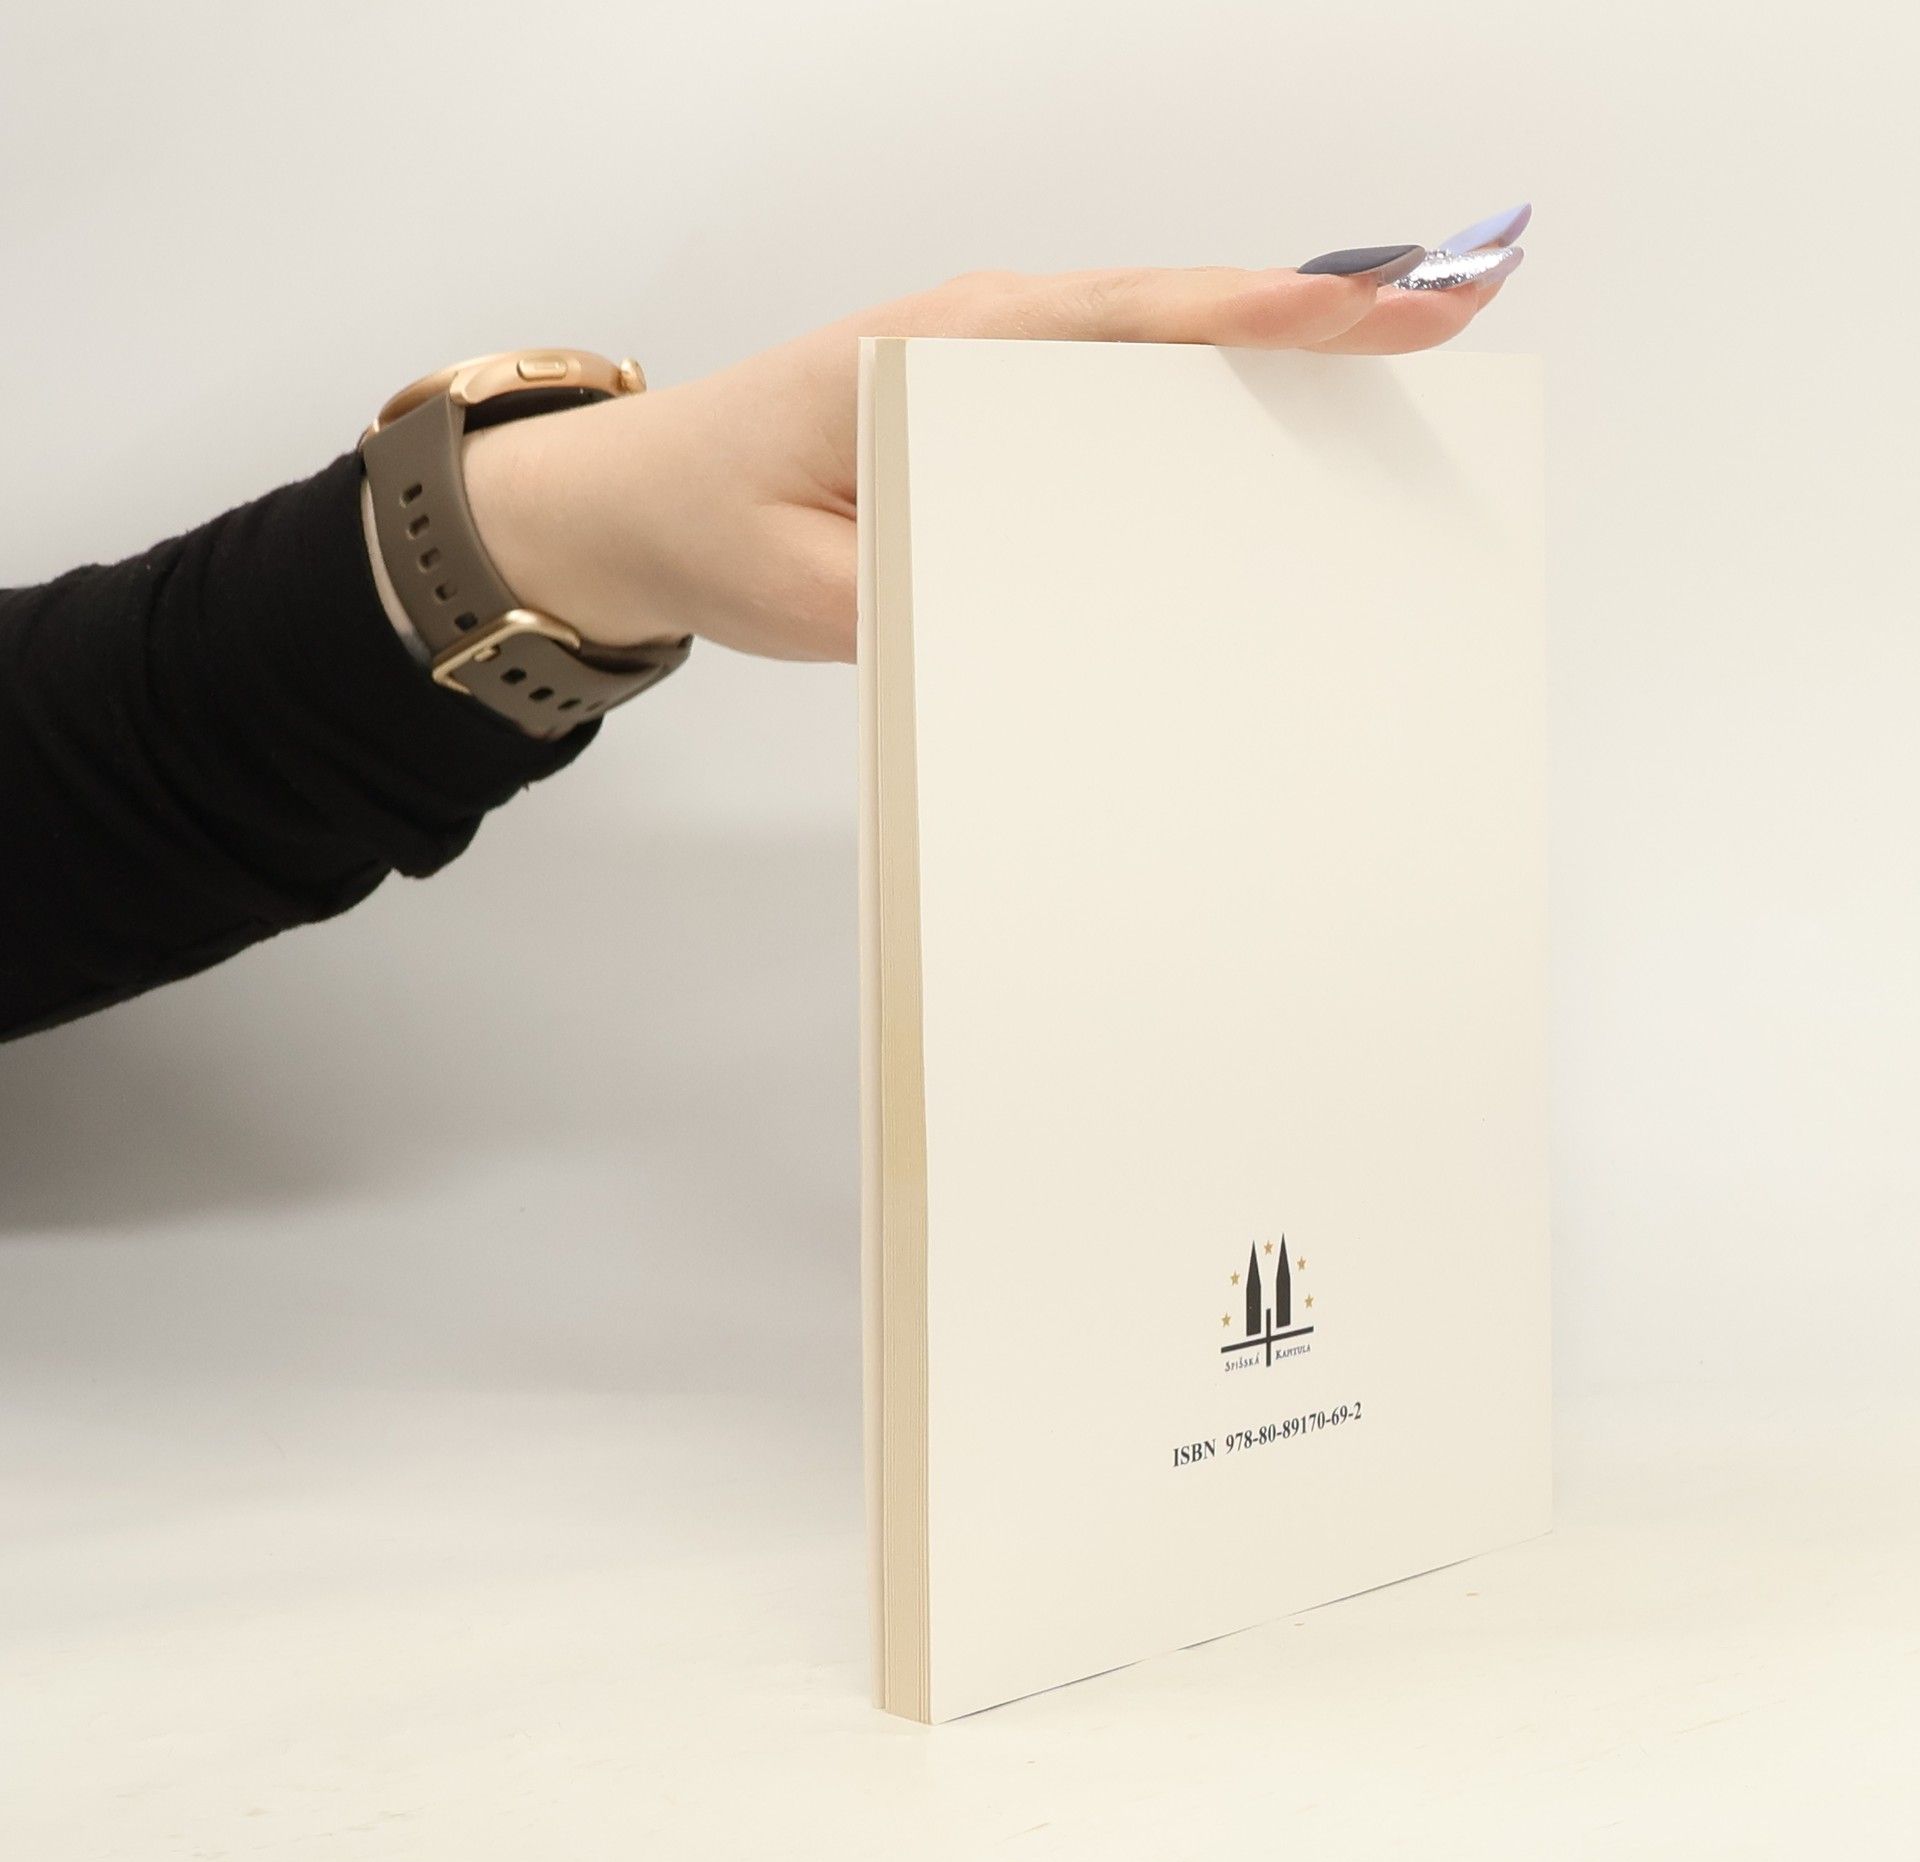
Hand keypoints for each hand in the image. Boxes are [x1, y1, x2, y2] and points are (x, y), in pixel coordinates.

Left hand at [464, 221, 1525, 666]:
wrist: (639, 505)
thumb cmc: (716, 525)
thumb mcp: (814, 591)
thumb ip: (926, 597)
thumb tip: (1056, 621)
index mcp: (945, 353)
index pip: (1132, 324)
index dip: (1266, 320)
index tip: (1386, 311)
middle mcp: (984, 335)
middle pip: (1177, 319)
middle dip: (1320, 316)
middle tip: (1461, 312)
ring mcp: (993, 361)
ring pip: (1160, 348)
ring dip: (1280, 354)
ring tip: (1413, 361)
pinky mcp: (994, 404)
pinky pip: (1119, 389)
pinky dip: (1211, 394)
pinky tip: (1283, 429)